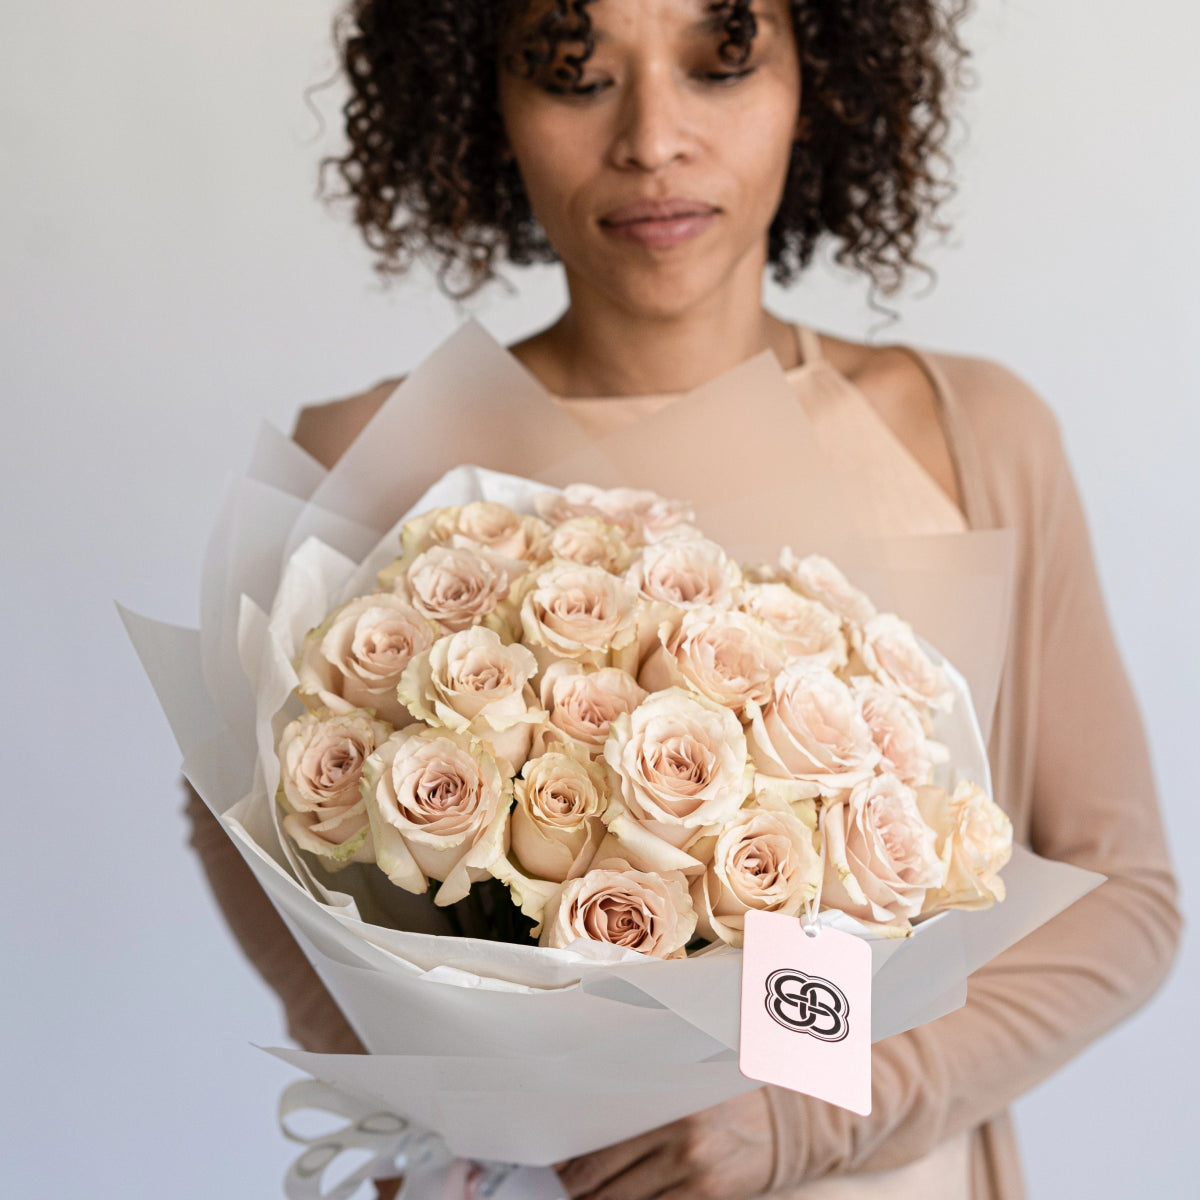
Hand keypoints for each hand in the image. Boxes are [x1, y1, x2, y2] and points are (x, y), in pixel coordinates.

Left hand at [554, 1088, 773, 1199]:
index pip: (599, 1138)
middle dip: (574, 1189)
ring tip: (584, 1198)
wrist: (790, 1118)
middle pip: (602, 1177)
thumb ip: (644, 1101)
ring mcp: (693, 1172)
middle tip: (560, 1189)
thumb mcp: (687, 1085)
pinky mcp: (708, 1197)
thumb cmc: (728, 1095)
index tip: (553, 1164)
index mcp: (666, 1101)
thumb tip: (590, 1129)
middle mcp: (678, 1138)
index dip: (569, 1159)